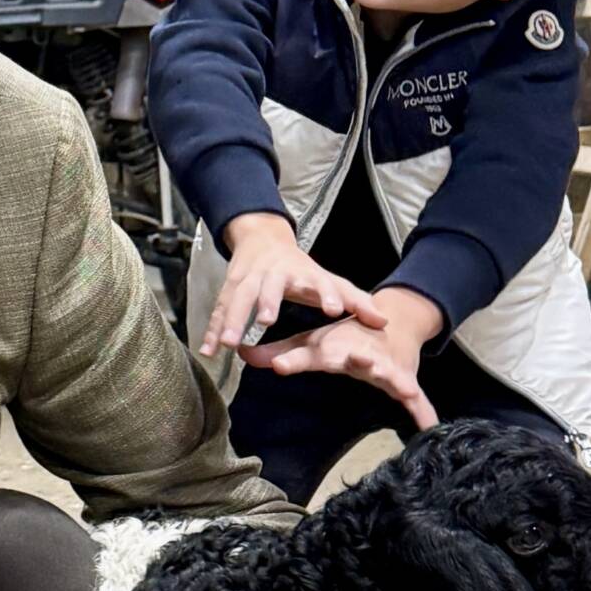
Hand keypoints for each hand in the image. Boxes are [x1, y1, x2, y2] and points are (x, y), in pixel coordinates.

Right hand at [203, 212, 388, 355]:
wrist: (262, 239)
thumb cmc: (301, 268)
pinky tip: (207, 350)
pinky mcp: (229, 287)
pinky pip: (219, 310)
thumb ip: (355, 301)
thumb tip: (383, 321)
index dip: (328, 294)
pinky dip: (212, 330)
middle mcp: (274, 274)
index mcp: (303, 272)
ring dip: (232, 320)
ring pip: (238, 298)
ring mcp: (248, 279)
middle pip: (270, 287)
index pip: (319, 281)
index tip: (335, 310)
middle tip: (267, 320)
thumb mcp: (329, 280)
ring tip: (228, 344)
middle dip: (267, 301)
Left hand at [237, 285, 443, 427]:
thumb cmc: (344, 338)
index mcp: (335, 348)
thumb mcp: (312, 345)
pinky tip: (431, 428)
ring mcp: (385, 368)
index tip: (278, 365)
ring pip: (389, 374)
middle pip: (358, 359)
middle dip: (358, 360)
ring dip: (392, 377)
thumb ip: (281, 354)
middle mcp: (361, 356)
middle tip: (357, 359)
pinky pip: (417, 401)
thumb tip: (243, 354)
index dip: (294, 360)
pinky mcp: (404, 381)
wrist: (391, 323)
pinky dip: (425, 412)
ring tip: (397, 384)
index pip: (311, 354)